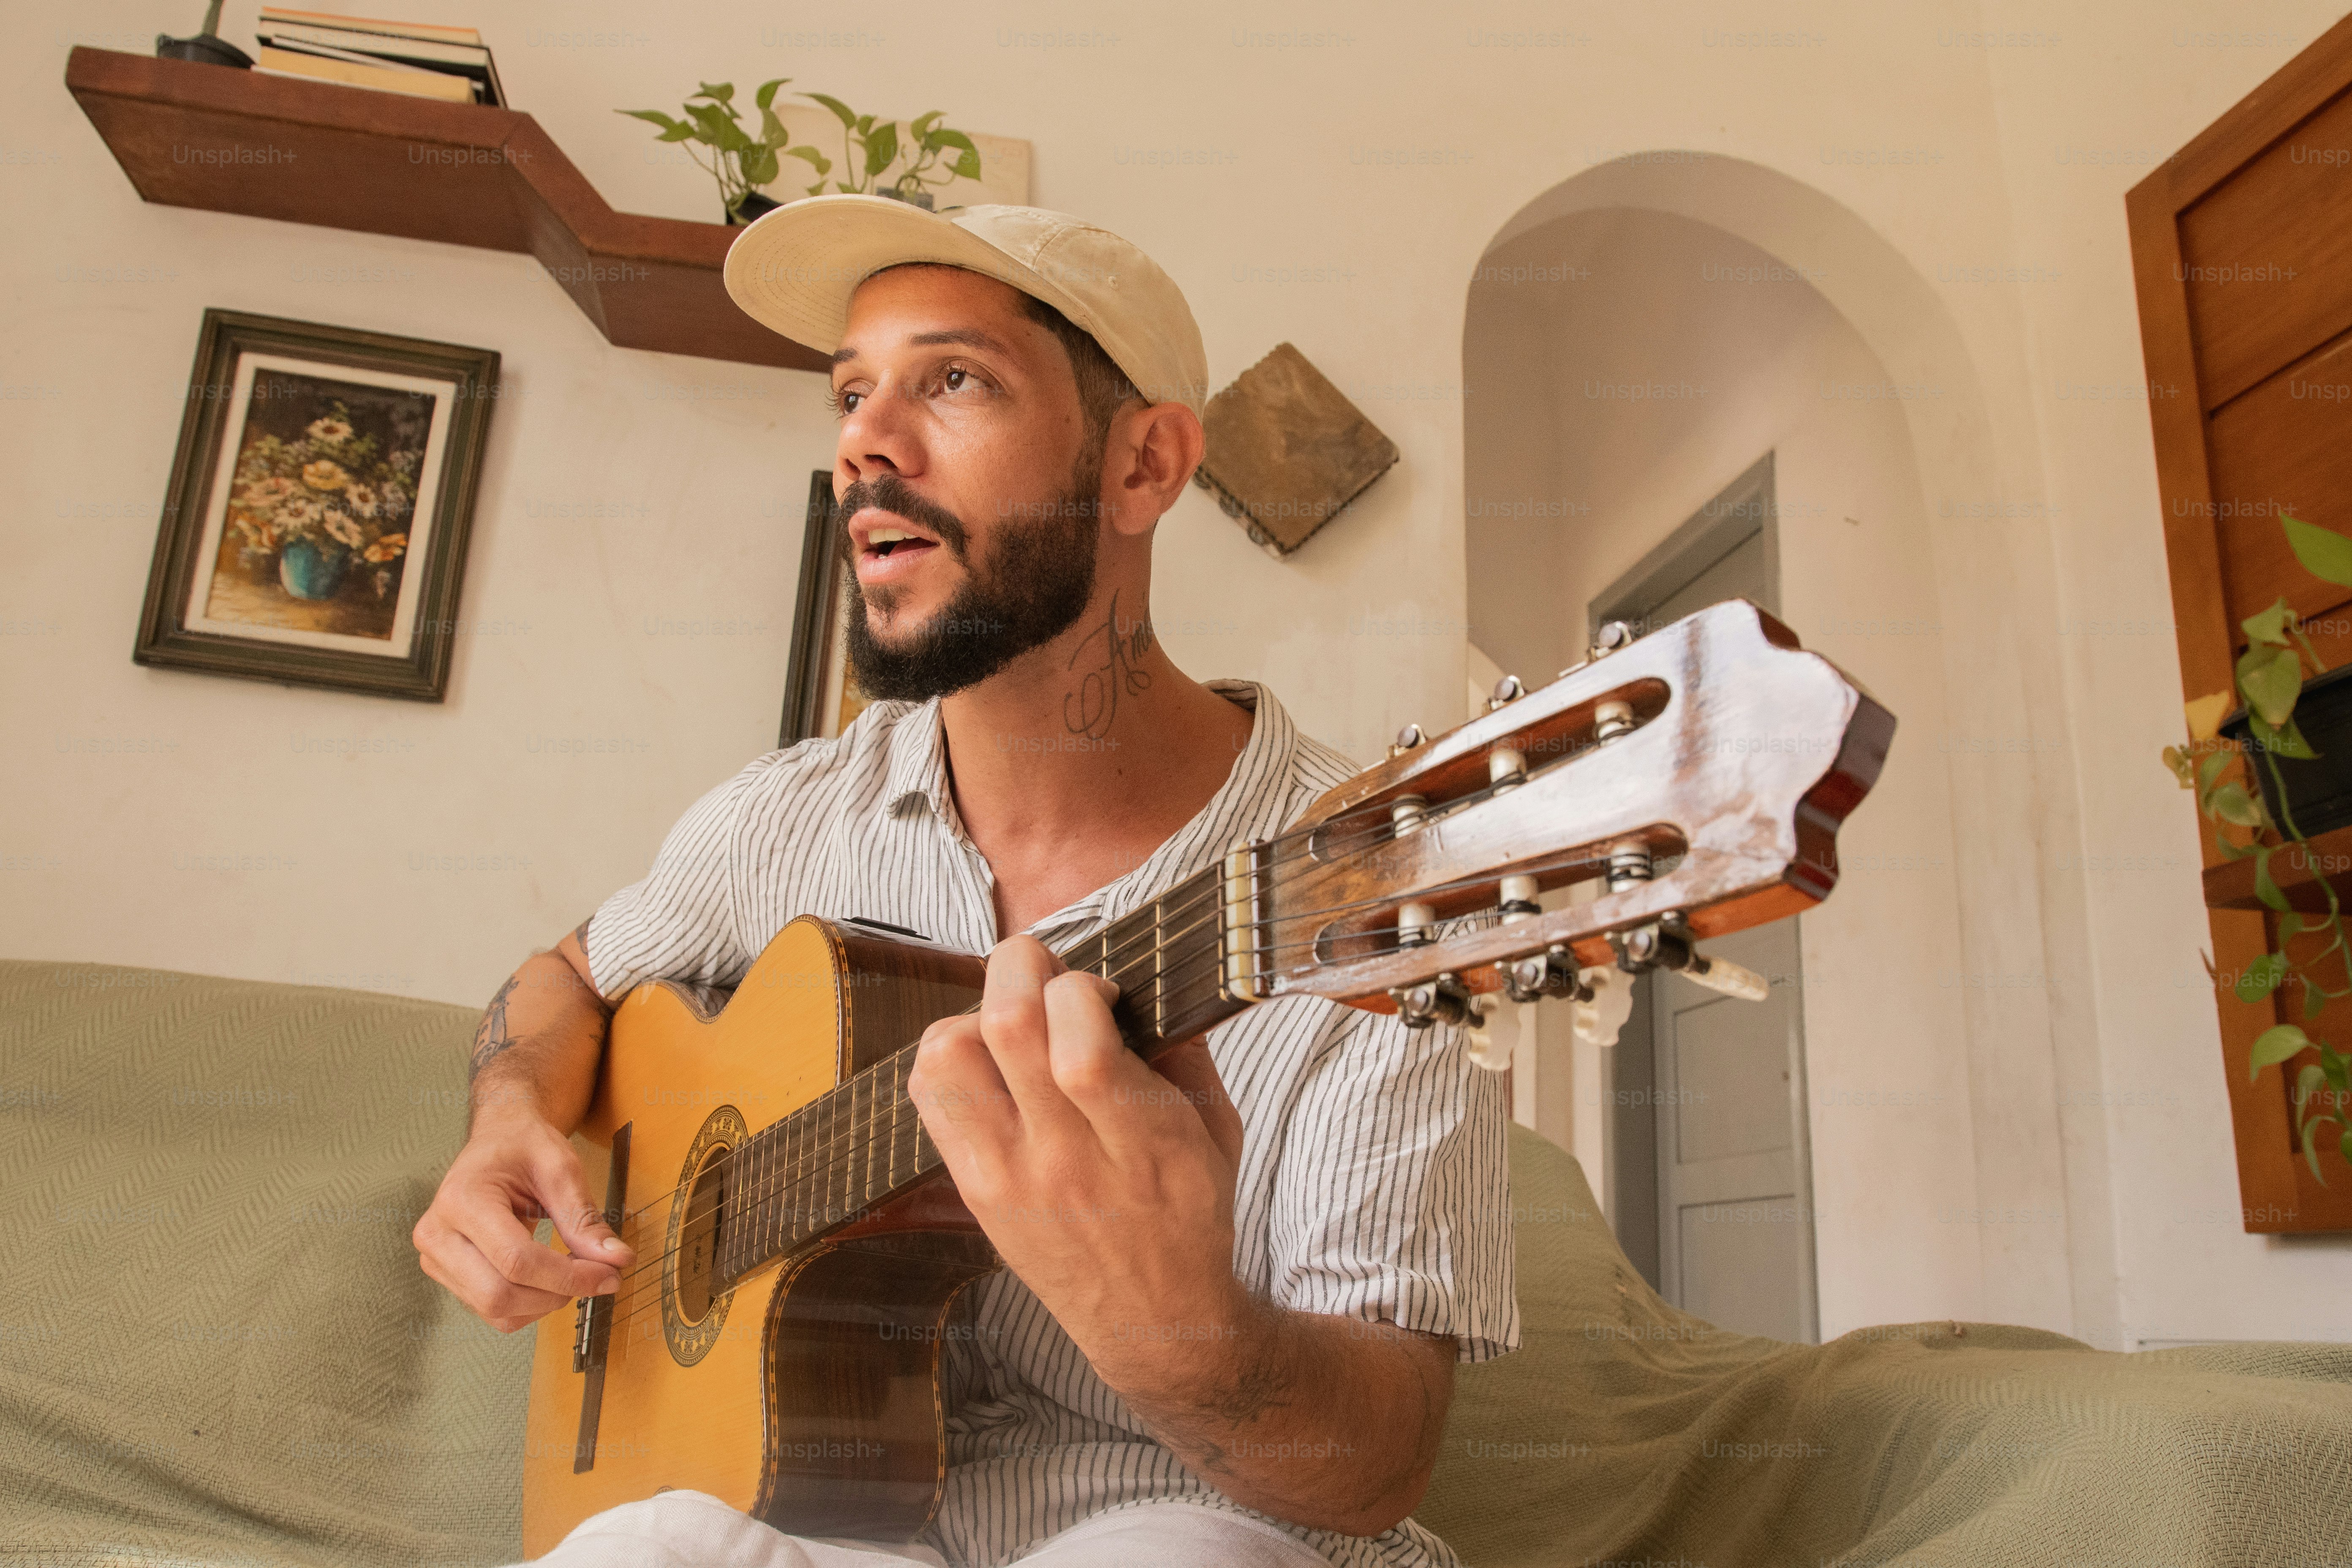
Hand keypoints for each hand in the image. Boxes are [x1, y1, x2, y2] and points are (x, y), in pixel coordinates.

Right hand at [412, 1109, 635, 1332]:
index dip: (569, 1277)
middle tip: (597, 1277)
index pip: (516, 1259)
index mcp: (462, 1200)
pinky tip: (548, 1279)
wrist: (497, 1140)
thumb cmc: (522, 1146)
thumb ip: (584, 1217)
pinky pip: (490, 1311)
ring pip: (495, 1310)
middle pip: (499, 1295)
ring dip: (545, 1302)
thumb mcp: (560, 1167)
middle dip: (556, 1294)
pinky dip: (528, 1305)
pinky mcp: (446, 1274)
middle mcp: (438, 1234)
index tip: (609, 1275)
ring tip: (573, 1272)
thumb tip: (616, 1259)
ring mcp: (436, 1258)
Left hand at [906, 936, 1245, 1348]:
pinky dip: (950, 1055)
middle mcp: (1065, 1160)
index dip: (1081, 988)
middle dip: (1022, 966)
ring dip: (976, 1012)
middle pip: (1005, 1028)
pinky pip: (930, 1095)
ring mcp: (1007, 1176)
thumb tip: (1140, 980)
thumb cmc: (1191, 1216)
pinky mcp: (973, 1189)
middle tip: (1047, 973)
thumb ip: (1186, 1051)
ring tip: (1013, 1022)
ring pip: (948, 1056)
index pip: (1079, 1046)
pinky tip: (989, 1061)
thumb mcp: (1219, 1130)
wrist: (1153, 1319)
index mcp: (1142, 1144)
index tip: (1100, 992)